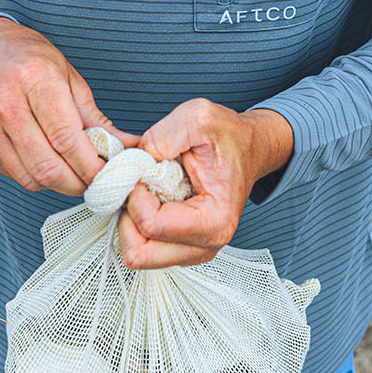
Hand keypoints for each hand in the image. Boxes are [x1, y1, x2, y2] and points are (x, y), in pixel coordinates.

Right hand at [0, 17, 135, 194]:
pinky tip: (46, 163)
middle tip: (96, 181)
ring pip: (29, 178)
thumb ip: (93, 115)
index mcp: (35, 80)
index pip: (68, 140)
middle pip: (48, 168)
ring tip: (73, 173)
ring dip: (58, 185)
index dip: (93, 166)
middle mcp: (6, 105)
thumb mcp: (65, 73)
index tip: (111, 173)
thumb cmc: (24, 56)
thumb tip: (128, 146)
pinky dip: (34, 177)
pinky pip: (11, 174)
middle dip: (79, 184)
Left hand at [117, 99, 293, 268]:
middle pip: (138, 254)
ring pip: (136, 254)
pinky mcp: (181, 247)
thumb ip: (162, 137)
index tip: (141, 172)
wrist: (246, 147)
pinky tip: (146, 199)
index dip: (133, 196)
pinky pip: (141, 246)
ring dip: (128, 221)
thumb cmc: (227, 136)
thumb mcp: (197, 118)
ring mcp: (192, 250)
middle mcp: (206, 244)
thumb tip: (133, 160)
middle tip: (134, 188)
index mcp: (215, 220)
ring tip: (142, 191)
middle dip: (125, 218)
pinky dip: (133, 225)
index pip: (150, 225)